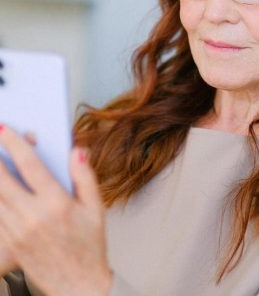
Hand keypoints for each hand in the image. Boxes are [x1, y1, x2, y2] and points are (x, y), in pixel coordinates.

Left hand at [0, 125, 112, 295]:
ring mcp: (17, 231)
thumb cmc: (90, 243)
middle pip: (2, 180)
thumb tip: (78, 150)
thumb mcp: (96, 207)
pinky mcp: (9, 243)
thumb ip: (85, 175)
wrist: (78, 284)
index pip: (31, 167)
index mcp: (56, 204)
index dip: (16, 145)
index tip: (5, 130)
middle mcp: (32, 217)